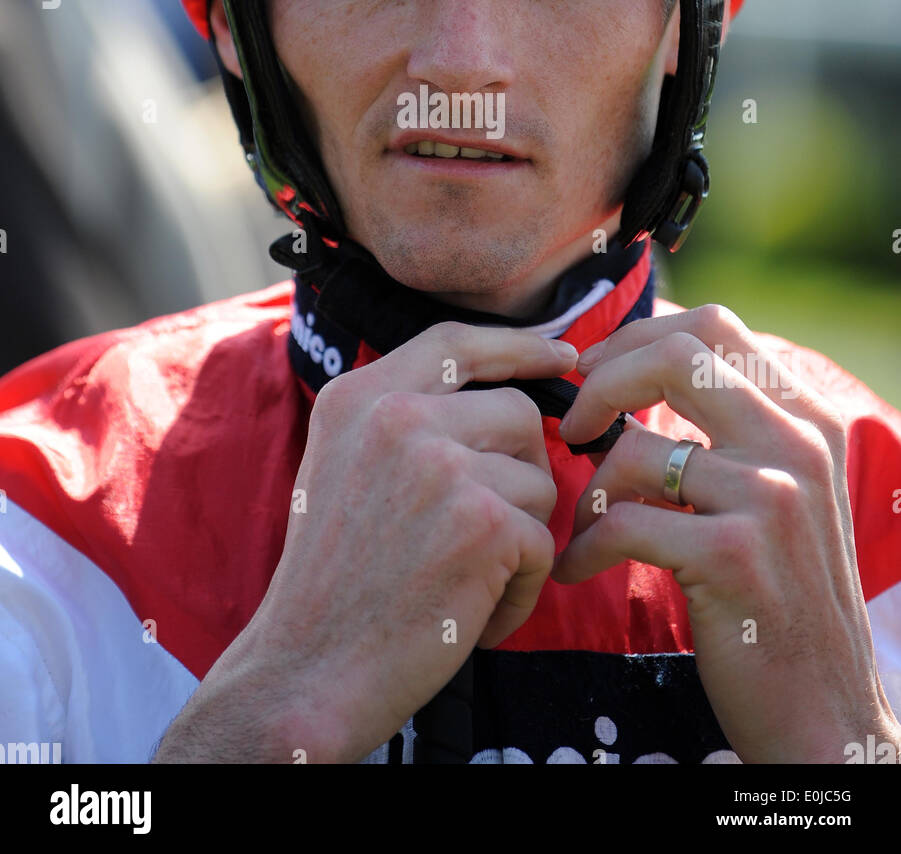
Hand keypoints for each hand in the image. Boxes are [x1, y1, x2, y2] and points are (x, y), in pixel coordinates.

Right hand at [230, 321, 578, 762]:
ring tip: (466, 581)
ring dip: (521, 538)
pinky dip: (522, 590)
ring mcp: (440, 465)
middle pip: (518, 414)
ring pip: (539, 481)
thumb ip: (402, 421)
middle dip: (522, 474)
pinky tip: (475, 617)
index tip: (561, 355)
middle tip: (485, 534)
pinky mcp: (482, 522)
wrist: (305, 672)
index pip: (456, 343)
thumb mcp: (341, 467)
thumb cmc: (332, 582)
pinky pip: (544, 543)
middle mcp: (397, 417)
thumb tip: (506, 397)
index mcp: (358, 397)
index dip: (518, 345)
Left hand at [551, 303, 898, 762]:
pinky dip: (583, 547)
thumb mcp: (778, 494)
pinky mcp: (735, 556)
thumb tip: (639, 364)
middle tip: (574, 427)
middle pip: (676, 355)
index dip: (638, 337)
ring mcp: (771, 498)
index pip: (714, 326)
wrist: (827, 711)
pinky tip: (577, 569)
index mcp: (807, 418)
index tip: (596, 372)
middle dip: (604, 382)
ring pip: (636, 448)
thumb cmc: (779, 598)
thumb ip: (731, 428)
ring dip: (587, 489)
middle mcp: (797, 444)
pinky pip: (622, 523)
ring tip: (581, 525)